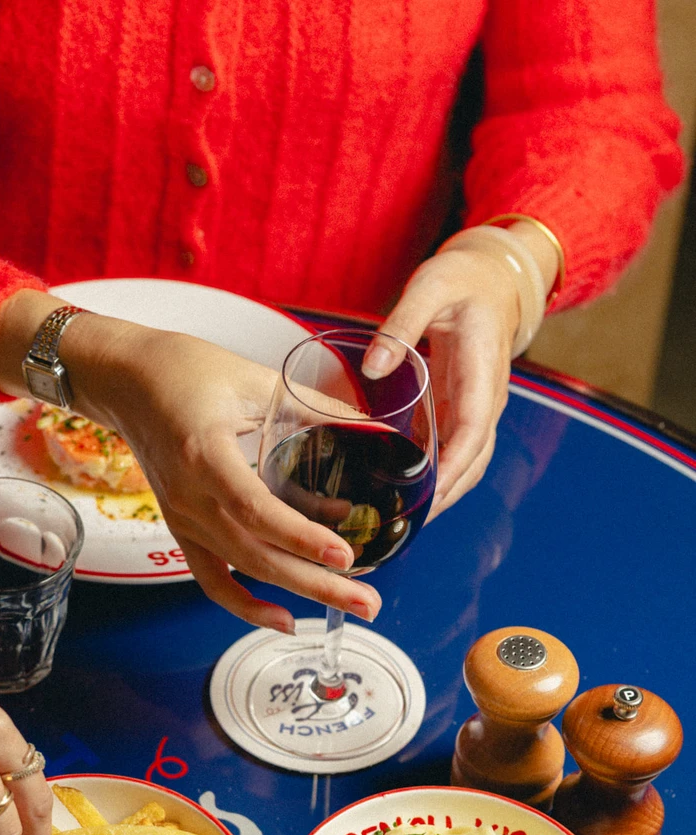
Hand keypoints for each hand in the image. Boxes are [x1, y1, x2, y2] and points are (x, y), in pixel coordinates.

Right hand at [0, 290, 381, 630]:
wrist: (127, 381)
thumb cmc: (186, 372)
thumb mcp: (255, 380)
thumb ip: (314, 408)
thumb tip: (373, 430)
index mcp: (204, 455)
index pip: (254, 508)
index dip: (299, 535)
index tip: (344, 553)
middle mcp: (189, 497)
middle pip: (255, 555)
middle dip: (316, 583)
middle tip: (369, 602)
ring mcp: (183, 518)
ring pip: (242, 571)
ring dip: (298, 593)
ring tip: (351, 604)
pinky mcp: (182, 528)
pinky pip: (211, 579)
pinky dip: (245, 605)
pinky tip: (283, 618)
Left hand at [362, 221, 557, 519]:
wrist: (491, 278)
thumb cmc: (461, 280)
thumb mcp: (430, 287)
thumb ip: (401, 324)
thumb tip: (373, 366)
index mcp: (481, 371)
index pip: (473, 430)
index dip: (454, 466)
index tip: (431, 495)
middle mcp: (484, 397)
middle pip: (472, 459)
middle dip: (445, 495)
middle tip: (406, 525)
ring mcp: (474, 407)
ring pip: (465, 462)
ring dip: (440, 493)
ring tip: (402, 521)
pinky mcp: (459, 410)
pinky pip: (450, 451)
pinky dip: (432, 477)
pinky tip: (402, 495)